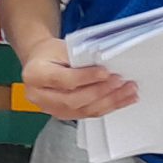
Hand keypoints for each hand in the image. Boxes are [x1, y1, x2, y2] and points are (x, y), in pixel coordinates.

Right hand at [20, 40, 136, 120]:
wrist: (40, 62)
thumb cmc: (50, 53)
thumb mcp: (61, 47)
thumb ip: (79, 58)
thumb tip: (104, 68)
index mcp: (35, 75)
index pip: (63, 79)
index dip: (86, 78)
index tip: (105, 73)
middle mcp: (39, 95)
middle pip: (73, 99)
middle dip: (101, 92)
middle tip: (120, 82)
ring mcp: (50, 108)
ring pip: (82, 110)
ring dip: (109, 102)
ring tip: (127, 92)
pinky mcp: (62, 114)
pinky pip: (87, 114)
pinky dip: (106, 107)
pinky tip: (121, 100)